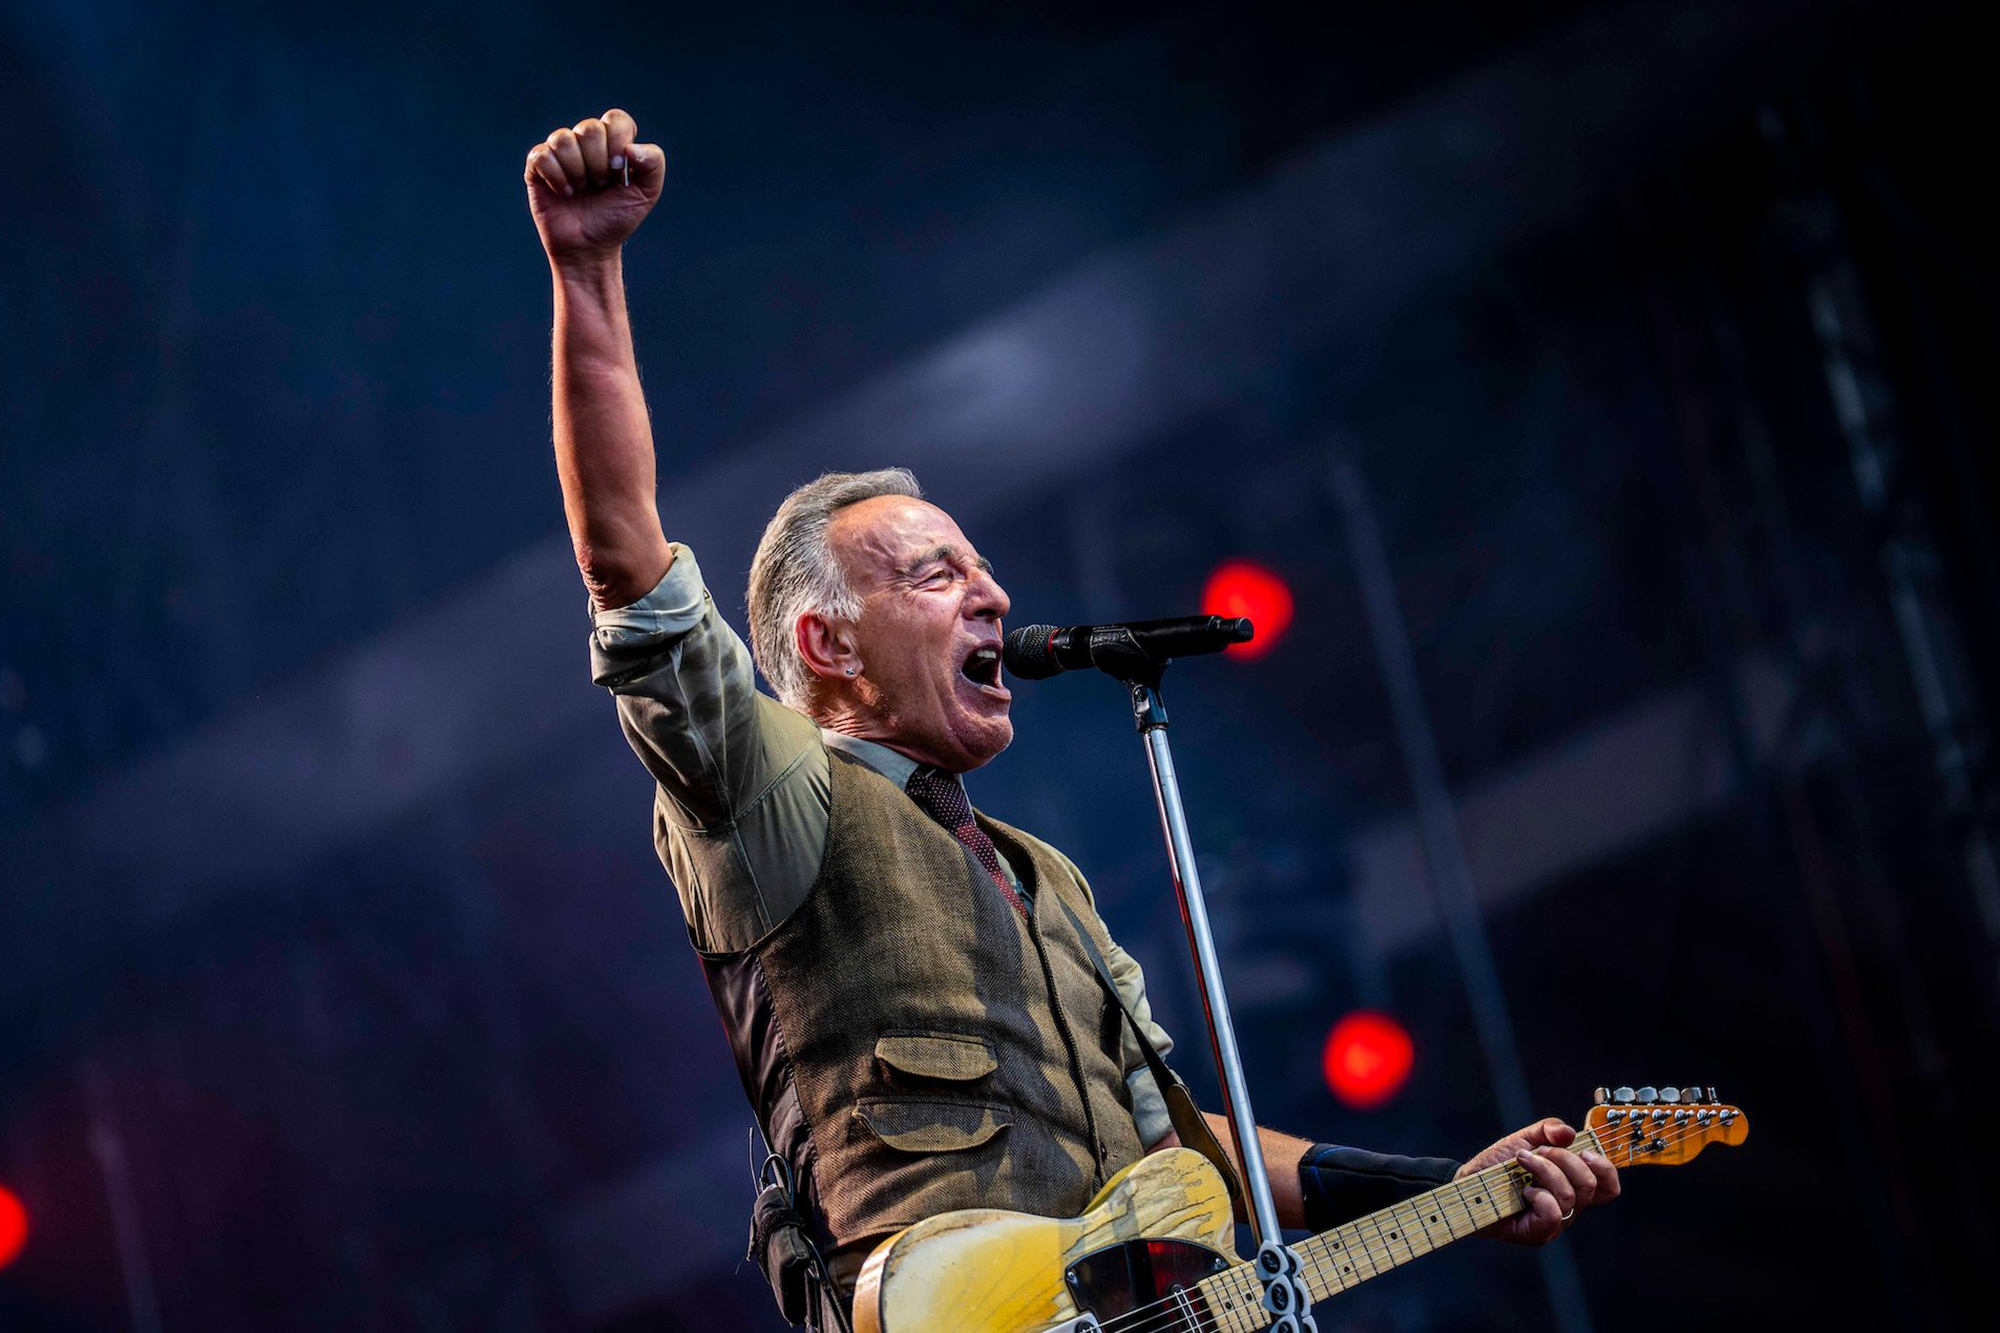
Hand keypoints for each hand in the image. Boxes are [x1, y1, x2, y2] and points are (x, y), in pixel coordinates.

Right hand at [524, 108, 664, 264]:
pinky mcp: (537, 166)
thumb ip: (654, 163)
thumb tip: (630, 147)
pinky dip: (557, 177)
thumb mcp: (647, 194)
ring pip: (564, 139)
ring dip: (577, 172)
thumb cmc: (616, 218)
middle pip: (589, 128)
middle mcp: (584, 142)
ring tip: (581, 191)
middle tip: (599, 185)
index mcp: (612, 142)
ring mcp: (559, 152)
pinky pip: (542, 155)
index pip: (616, 119)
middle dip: (598, 163)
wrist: (590, 247)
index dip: (618, 142)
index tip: (619, 171)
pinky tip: (564, 193)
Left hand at [1455, 1117, 1618, 1245]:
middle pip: (1589, 1185)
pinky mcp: (1538, 1233)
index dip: (1605, 1168)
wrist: (1468, 1181)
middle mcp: (1569, 1207)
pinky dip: (1539, 1195)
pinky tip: (1523, 1191)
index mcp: (1572, 1185)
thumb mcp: (1525, 1138)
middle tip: (1537, 1152)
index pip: (1608, 1187)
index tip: (1584, 1150)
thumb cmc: (1498, 1165)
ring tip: (1522, 1162)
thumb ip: (1549, 1130)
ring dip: (1544, 1169)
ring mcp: (1555, 1223)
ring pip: (1570, 1196)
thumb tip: (1569, 1133)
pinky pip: (1553, 1213)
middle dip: (1563, 1159)